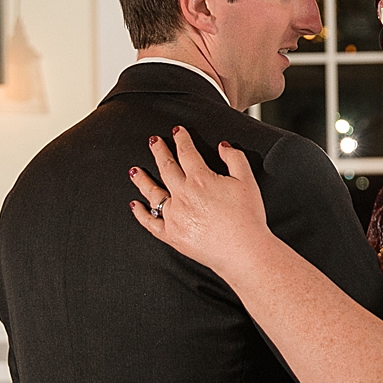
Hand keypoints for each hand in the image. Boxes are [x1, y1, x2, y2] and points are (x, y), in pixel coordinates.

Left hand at [129, 128, 269, 275]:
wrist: (243, 251)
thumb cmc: (247, 218)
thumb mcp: (247, 181)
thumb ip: (235, 159)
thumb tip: (222, 146)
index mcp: (200, 179)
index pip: (187, 153)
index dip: (182, 139)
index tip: (177, 131)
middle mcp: (182, 195)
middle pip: (166, 167)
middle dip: (159, 151)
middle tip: (153, 141)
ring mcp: (174, 216)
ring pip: (153, 192)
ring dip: (142, 179)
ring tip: (134, 171)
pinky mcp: (171, 235)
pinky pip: (150, 222)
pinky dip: (140, 213)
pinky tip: (134, 205)